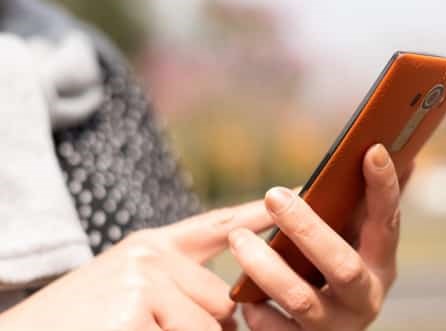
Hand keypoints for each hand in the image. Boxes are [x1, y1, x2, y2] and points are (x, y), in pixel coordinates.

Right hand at [0, 201, 273, 330]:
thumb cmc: (81, 321)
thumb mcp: (130, 289)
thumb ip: (180, 287)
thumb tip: (232, 310)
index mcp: (153, 246)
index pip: (218, 226)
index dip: (259, 216)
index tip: (299, 192)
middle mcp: (152, 255)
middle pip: (223, 300)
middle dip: (210, 328)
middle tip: (159, 322)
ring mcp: (144, 279)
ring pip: (210, 326)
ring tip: (136, 324)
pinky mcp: (135, 310)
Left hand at [229, 144, 411, 330]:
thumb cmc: (336, 268)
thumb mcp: (356, 240)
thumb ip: (367, 203)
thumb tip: (386, 148)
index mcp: (381, 263)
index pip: (389, 221)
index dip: (383, 188)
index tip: (370, 149)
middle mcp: (366, 298)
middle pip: (342, 266)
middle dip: (306, 229)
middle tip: (274, 196)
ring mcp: (337, 326)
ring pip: (302, 299)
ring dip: (267, 267)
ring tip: (239, 239)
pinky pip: (276, 330)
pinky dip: (257, 310)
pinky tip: (244, 294)